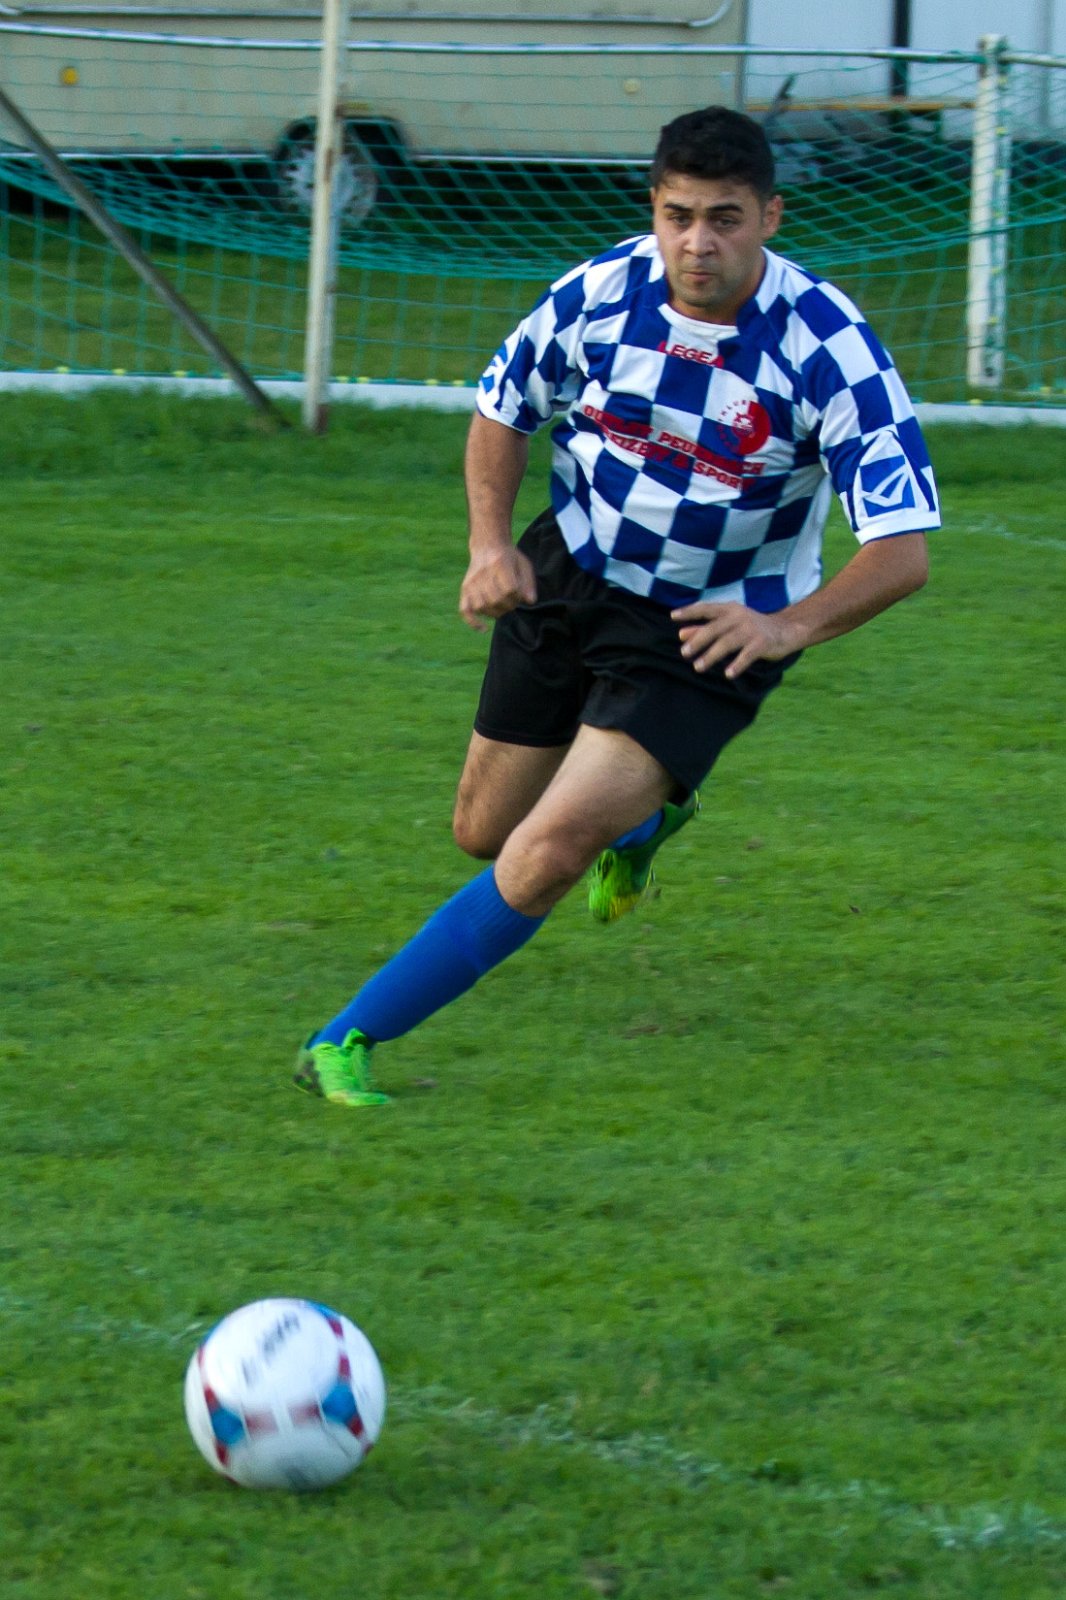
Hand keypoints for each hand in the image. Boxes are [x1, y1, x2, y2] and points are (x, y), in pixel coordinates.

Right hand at [459, 546, 537, 630]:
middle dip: (509, 605)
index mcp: (499, 564)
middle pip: (496, 599)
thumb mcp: (524, 564)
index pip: (509, 589)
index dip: (517, 595)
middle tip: (512, 601)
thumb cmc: (509, 558)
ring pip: (482, 606)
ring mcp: (471, 582)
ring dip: (495, 612)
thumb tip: (530, 601)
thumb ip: (528, 583)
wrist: (487, 545)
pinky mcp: (464, 589)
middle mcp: (483, 574)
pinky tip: (484, 628)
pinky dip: (473, 622)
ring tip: (502, 607)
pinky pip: (465, 610)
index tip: (520, 593)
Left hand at [671, 601, 802, 678]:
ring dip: (712, 655)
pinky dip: (737, 664)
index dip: (690, 611)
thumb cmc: (751, 628)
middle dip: (698, 640)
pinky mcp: (762, 643)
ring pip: (728, 642)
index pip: (706, 608)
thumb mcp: (728, 624)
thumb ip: (705, 628)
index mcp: (729, 609)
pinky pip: (747, 655)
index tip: (673, 617)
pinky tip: (728, 674)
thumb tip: (681, 634)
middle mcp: (739, 616)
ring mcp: (751, 630)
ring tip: (698, 667)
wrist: (785, 630)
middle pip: (715, 628)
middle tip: (684, 653)